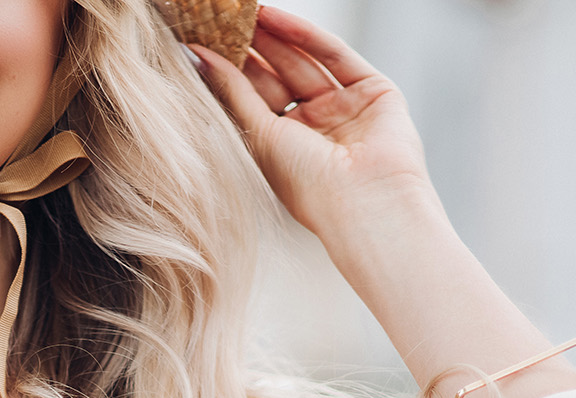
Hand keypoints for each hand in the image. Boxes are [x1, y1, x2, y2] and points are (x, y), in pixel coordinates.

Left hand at [191, 7, 433, 239]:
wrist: (363, 201)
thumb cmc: (308, 185)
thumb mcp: (259, 135)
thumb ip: (234, 92)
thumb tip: (201, 57)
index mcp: (285, 147)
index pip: (255, 99)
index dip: (231, 71)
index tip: (204, 43)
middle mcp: (315, 126)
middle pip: (278, 76)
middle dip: (252, 47)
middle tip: (221, 18)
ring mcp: (345, 107)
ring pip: (304, 61)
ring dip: (274, 35)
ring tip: (243, 10)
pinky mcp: (374, 91)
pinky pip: (335, 55)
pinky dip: (306, 34)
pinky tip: (275, 17)